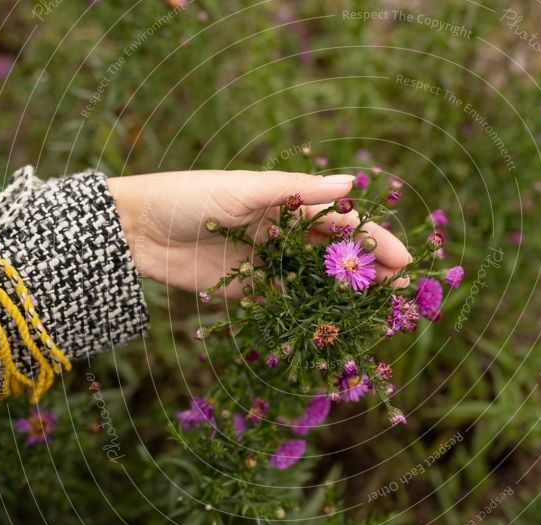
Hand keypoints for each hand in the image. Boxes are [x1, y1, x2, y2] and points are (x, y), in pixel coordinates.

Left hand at [107, 170, 411, 295]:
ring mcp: (269, 262)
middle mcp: (284, 232)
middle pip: (337, 254)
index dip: (375, 241)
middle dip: (370, 271)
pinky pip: (287, 302)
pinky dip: (309, 313)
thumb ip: (297, 189)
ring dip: (346, 295)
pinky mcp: (249, 289)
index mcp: (288, 202)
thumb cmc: (189, 195)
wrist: (135, 230)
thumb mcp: (245, 189)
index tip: (405, 262)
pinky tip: (333, 327)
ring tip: (378, 314)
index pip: (342, 222)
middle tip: (402, 294)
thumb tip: (352, 182)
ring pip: (318, 280)